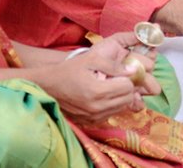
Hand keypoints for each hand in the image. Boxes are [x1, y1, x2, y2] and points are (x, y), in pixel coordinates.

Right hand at [38, 33, 158, 124]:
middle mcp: (97, 108)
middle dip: (126, 88)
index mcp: (98, 91)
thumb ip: (114, 65)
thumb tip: (133, 70)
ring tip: (109, 87)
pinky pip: (111, 114)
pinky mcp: (90, 122)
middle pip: (127, 99)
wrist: (49, 86)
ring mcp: (93, 117)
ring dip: (120, 97)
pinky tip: (102, 96)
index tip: (119, 73)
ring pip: (121, 108)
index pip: (128, 87)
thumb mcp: (92, 59)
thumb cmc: (70, 69)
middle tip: (116, 79)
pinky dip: (111, 105)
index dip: (126, 78)